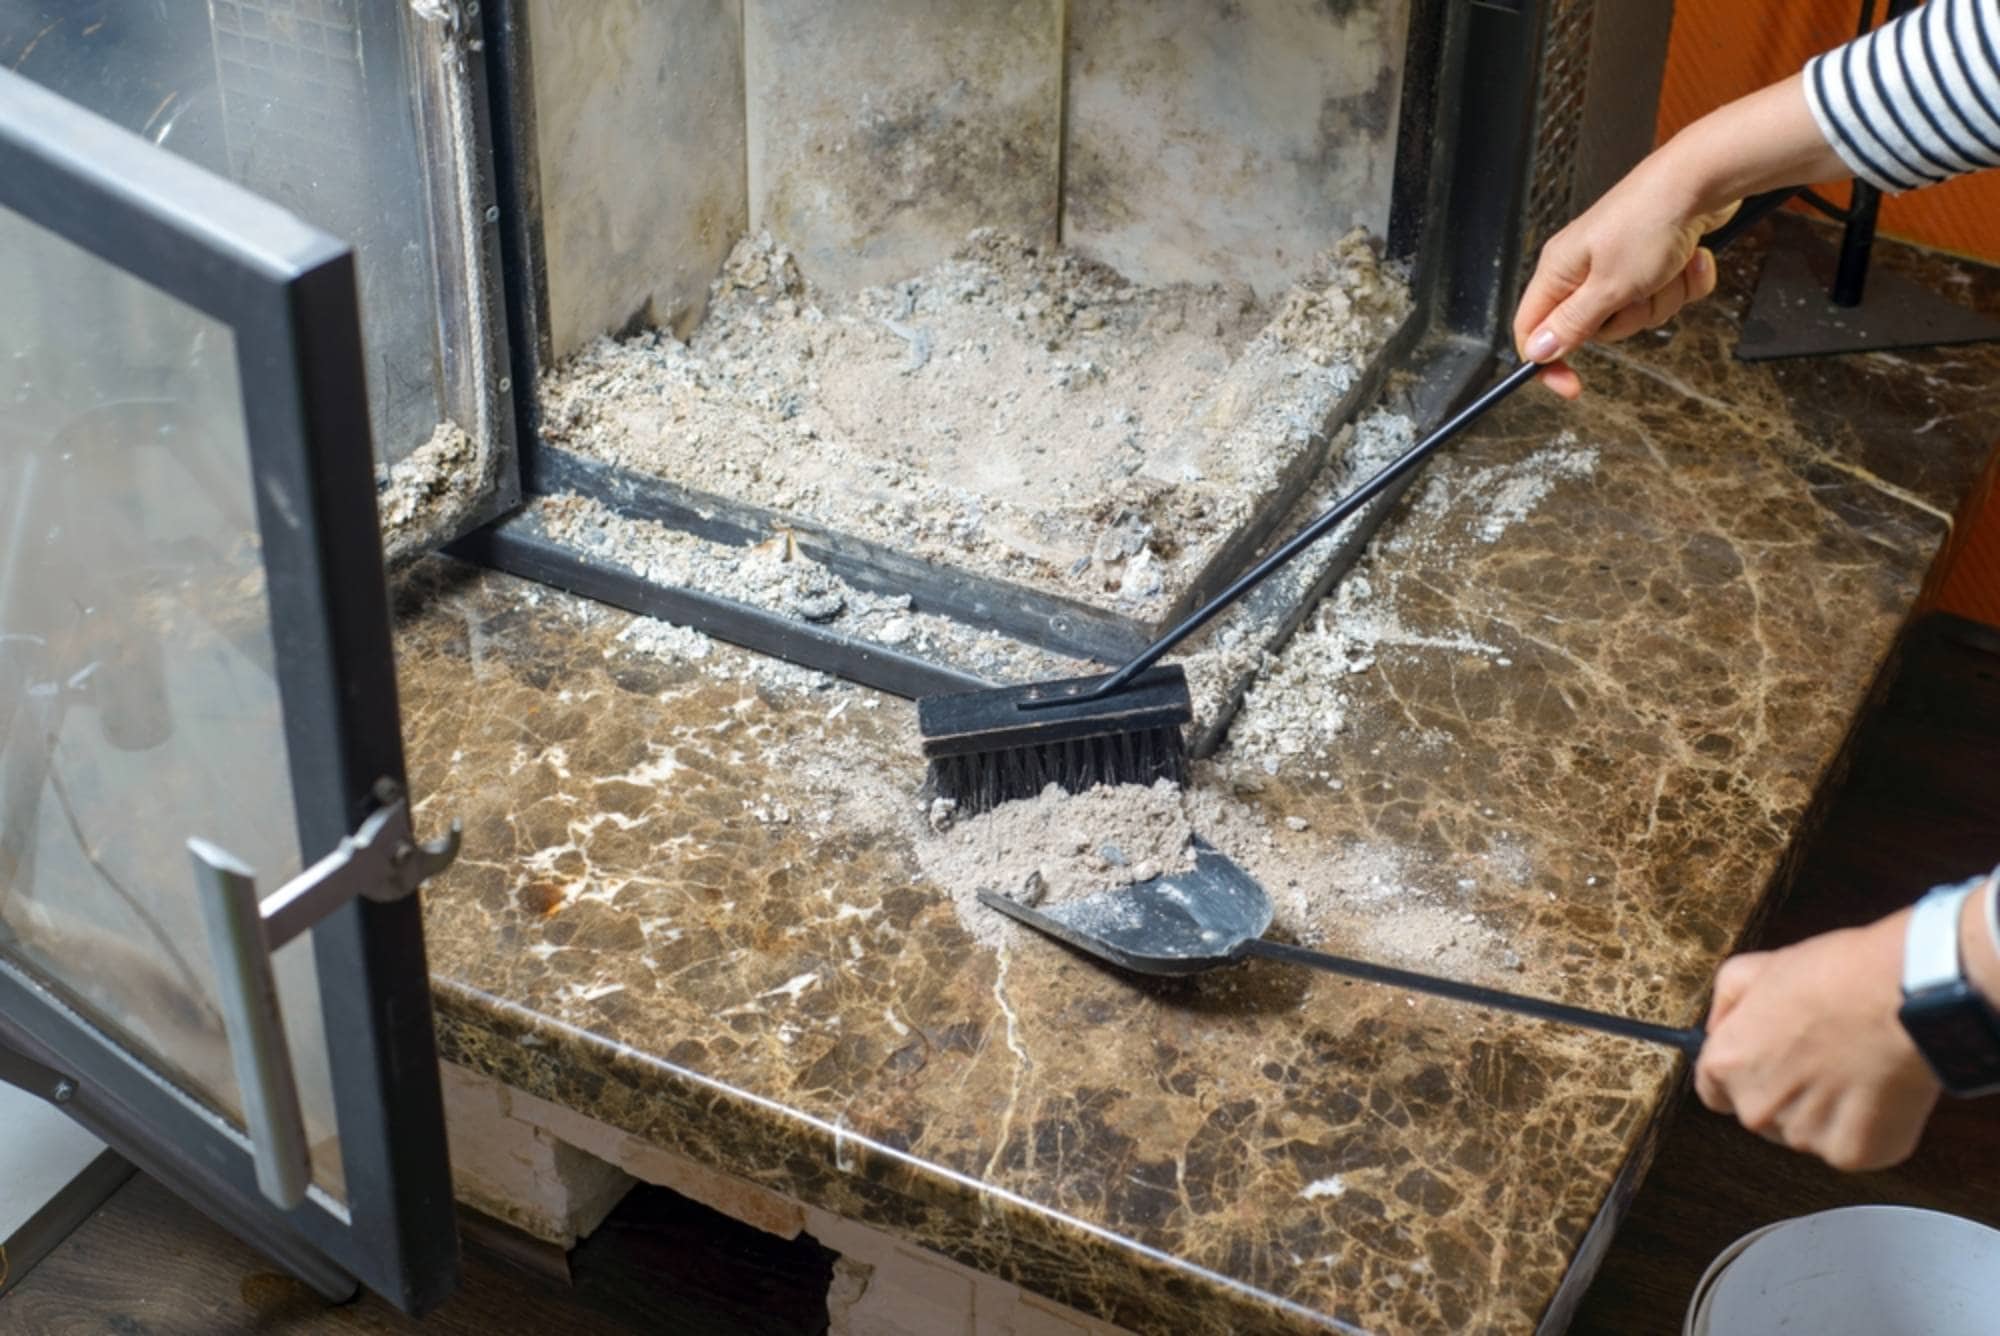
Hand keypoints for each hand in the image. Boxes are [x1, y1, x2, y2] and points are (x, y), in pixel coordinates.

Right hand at [1511, 154, 1737, 398]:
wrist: (1703, 177)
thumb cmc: (1650, 222)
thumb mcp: (1608, 286)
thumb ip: (1572, 324)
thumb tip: (1535, 352)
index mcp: (1560, 271)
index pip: (1534, 330)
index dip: (1549, 362)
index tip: (1573, 386)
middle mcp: (1585, 267)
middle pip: (1596, 327)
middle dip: (1629, 318)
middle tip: (1640, 292)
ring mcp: (1622, 262)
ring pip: (1638, 312)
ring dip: (1664, 299)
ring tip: (1672, 268)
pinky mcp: (1657, 258)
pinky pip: (1668, 293)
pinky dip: (1685, 282)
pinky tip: (1692, 257)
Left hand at [1695, 910, 1940, 1171]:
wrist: (1907, 997)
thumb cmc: (1838, 976)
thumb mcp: (1759, 967)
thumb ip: (1728, 1003)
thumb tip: (1719, 1028)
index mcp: (1727, 1064)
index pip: (1714, 1090)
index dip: (1744, 1074)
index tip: (1770, 1062)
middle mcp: (1756, 1108)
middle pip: (1762, 1114)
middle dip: (1787, 1093)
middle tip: (1824, 1057)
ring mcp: (1804, 1136)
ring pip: (1807, 1132)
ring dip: (1827, 1111)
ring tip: (1856, 1068)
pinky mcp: (1853, 1153)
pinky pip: (1853, 1145)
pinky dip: (1867, 1126)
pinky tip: (1880, 1090)